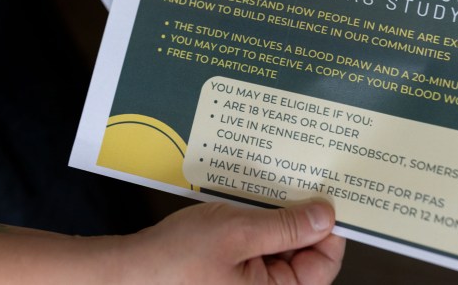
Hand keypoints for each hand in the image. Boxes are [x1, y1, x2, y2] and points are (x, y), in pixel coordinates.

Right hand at [123, 200, 344, 283]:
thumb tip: (325, 217)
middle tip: (294, 183)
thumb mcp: (238, 232)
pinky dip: (254, 226)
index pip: (324, 263)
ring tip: (262, 193)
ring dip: (274, 220)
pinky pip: (255, 250)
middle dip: (298, 219)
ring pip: (278, 248)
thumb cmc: (175, 261)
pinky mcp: (231, 277)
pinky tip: (244, 205)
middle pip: (302, 255)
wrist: (128, 272)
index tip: (327, 195)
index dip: (329, 228)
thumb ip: (287, 227)